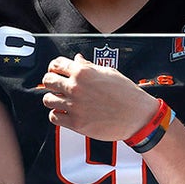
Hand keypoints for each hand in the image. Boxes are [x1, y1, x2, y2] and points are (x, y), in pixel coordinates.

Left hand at [41, 54, 158, 141]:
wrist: (137, 116)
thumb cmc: (126, 93)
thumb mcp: (108, 73)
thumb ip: (88, 66)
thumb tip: (77, 60)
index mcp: (83, 72)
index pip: (56, 64)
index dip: (54, 67)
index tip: (56, 71)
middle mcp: (76, 87)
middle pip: (47, 81)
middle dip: (51, 82)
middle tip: (56, 86)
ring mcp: (74, 106)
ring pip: (47, 100)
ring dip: (53, 99)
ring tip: (61, 100)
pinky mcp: (76, 123)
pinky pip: (54, 117)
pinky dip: (57, 115)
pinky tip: (65, 112)